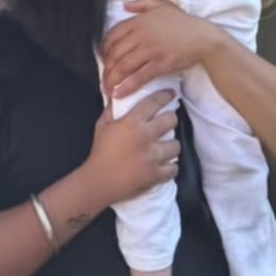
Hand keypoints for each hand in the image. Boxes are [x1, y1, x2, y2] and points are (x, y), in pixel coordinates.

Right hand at [85, 90, 179, 206]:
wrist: (98, 181)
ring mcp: (153, 156)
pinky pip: (174, 168)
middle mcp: (146, 136)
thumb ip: (111, 109)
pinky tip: (166, 166)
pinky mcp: (156, 174)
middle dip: (171, 120)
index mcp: (133, 122)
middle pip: (171, 120)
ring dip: (172, 146)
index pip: (155, 102)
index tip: (171, 94)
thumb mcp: (102, 125)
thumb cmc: (100, 151)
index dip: (165, 95)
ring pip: (176, 145)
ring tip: (166, 147)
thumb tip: (117, 95)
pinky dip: (171, 167)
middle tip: (167, 123)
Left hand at [102, 0, 219, 98]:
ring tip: (107, 89)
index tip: (103, 57)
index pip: (113, 35)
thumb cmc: (183, 22)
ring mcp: (150, 51)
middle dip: (106, 68)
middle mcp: (141, 35)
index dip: (104, 48)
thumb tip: (125, 5)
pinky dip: (126, 87)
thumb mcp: (162, 5)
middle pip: (115, 53)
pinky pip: (138, 77)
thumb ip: (142, 3)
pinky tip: (119, 94)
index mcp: (139, 21)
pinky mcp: (159, 64)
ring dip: (112, 79)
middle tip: (103, 78)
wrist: (202, 38)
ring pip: (124, 66)